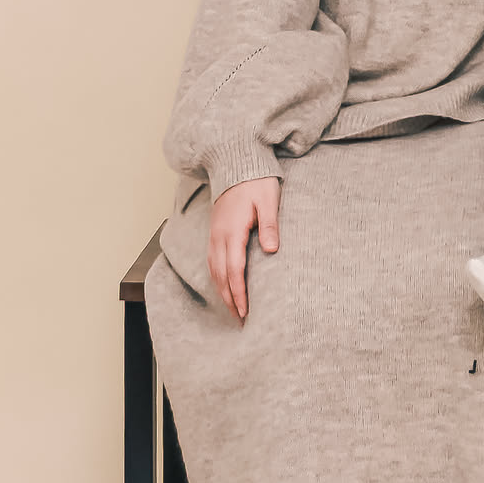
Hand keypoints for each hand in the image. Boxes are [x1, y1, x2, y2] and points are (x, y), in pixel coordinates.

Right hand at [208, 175, 281, 321]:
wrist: (236, 163)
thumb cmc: (256, 181)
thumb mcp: (268, 200)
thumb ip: (269, 225)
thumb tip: (271, 250)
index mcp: (232, 231)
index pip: (234, 270)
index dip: (239, 293)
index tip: (245, 312)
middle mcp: (219, 236)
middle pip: (221, 275)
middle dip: (230, 299)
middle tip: (241, 320)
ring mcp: (214, 234)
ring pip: (214, 270)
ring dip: (222, 291)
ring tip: (233, 309)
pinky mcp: (215, 231)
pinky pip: (212, 261)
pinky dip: (218, 277)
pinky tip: (224, 285)